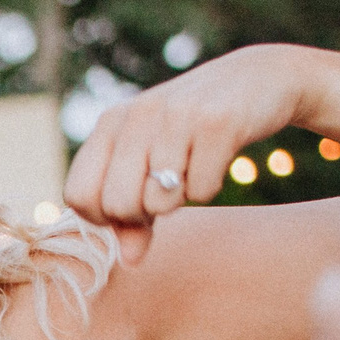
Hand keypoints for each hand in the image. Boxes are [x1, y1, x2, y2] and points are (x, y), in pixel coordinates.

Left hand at [64, 45, 318, 264]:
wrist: (262, 78)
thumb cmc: (196, 131)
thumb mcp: (155, 164)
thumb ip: (134, 214)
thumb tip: (129, 262)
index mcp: (111, 123)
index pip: (77, 195)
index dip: (102, 216)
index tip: (130, 208)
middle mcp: (137, 116)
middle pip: (116, 206)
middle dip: (143, 214)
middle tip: (167, 191)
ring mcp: (176, 117)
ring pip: (158, 201)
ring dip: (181, 199)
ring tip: (192, 167)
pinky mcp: (217, 123)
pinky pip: (202, 191)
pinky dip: (211, 185)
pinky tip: (217, 157)